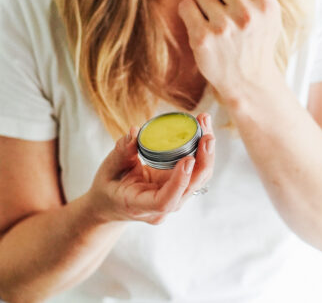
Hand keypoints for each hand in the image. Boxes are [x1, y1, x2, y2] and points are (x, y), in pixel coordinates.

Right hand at [87, 114, 214, 224]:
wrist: (111, 204)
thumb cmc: (108, 187)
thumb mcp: (108, 170)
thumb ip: (121, 153)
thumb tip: (135, 132)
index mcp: (141, 206)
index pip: (165, 201)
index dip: (179, 181)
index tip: (188, 159)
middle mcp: (163, 207)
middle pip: (190, 187)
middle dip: (203, 160)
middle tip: (207, 135)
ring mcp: (175, 197)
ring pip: (198, 177)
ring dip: (206, 151)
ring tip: (205, 122)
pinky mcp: (180, 185)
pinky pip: (196, 170)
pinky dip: (201, 149)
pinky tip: (202, 128)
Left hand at [177, 0, 282, 102]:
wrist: (250, 84)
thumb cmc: (257, 46)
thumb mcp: (270, 18)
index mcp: (267, 4)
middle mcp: (248, 13)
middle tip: (226, 14)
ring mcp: (225, 26)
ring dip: (204, 5)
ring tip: (217, 27)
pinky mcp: (204, 38)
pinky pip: (187, 6)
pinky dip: (191, 15)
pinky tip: (203, 32)